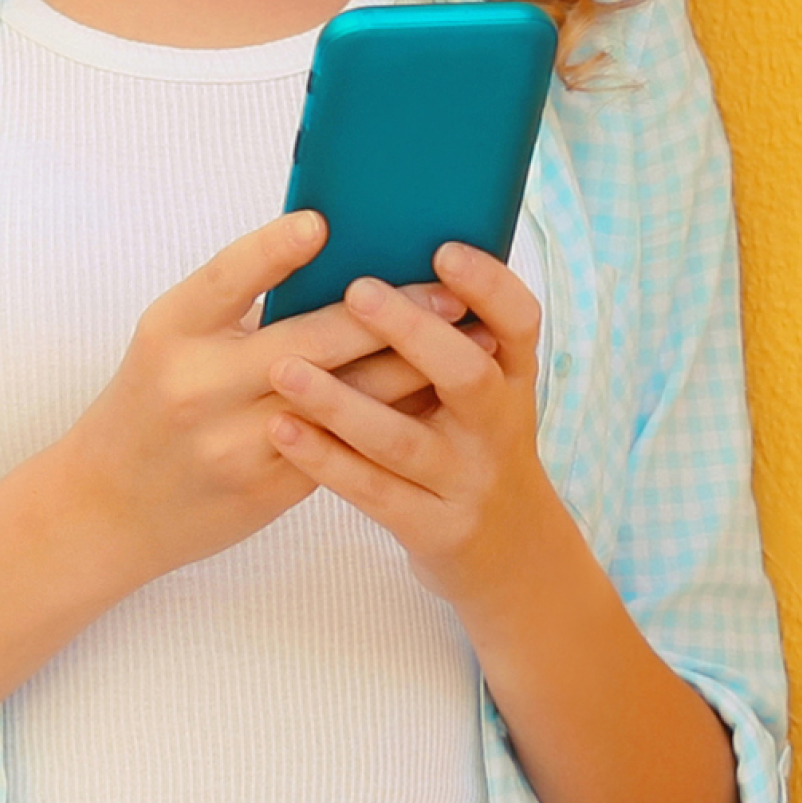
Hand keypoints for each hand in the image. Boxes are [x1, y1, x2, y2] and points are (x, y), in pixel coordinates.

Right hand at [29, 212, 465, 589]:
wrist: (109, 508)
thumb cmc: (150, 404)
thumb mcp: (169, 340)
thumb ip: (235, 305)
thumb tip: (329, 252)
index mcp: (170, 333)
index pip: (224, 279)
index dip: (273, 250)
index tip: (322, 222)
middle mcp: (199, 388)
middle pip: (308, 343)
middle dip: (388, 315)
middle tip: (450, 293)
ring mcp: (235, 444)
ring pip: (340, 399)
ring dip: (410, 366)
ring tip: (468, 340)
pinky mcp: (267, 488)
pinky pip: (344, 445)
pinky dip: (391, 414)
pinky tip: (436, 395)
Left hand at [263, 241, 582, 615]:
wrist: (510, 553)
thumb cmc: (470, 445)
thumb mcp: (479, 392)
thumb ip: (438, 341)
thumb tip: (365, 263)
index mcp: (513, 377)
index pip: (518, 321)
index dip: (488, 285)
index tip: (443, 249)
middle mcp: (500, 426)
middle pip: (466, 374)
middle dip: (412, 332)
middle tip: (356, 291)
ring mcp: (470, 481)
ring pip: (404, 440)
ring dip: (342, 402)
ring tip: (286, 369)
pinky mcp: (436, 528)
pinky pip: (375, 492)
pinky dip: (326, 460)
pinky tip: (283, 429)